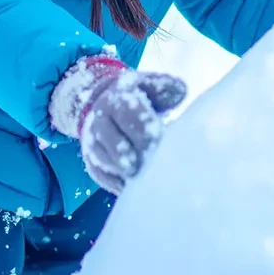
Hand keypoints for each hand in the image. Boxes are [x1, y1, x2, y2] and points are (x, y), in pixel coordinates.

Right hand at [49, 55, 185, 193]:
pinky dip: (115, 183)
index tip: (158, 136)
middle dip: (132, 152)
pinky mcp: (92, 161)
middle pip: (112, 138)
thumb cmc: (137, 96)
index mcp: (116, 97)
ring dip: (122, 170)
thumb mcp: (150, 86)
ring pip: (103, 159)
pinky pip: (100, 174)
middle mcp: (100, 119)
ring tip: (141, 177)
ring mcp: (92, 141)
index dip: (142, 125)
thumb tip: (181, 92)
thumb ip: (166, 87)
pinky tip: (132, 189)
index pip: (126, 111)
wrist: (103, 104)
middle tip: (151, 161)